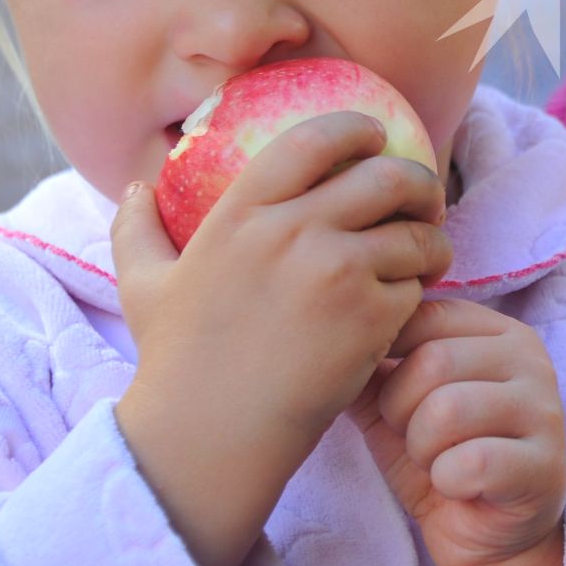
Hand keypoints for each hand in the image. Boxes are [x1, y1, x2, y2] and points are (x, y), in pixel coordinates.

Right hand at [112, 112, 451, 565]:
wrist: (209, 437)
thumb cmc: (178, 364)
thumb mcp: (143, 288)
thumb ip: (136, 231)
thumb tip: (134, 187)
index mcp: (243, 213)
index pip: (314, 139)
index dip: (357, 128)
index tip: (376, 135)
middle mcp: (293, 230)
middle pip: (388, 176)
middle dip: (420, 184)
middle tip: (425, 202)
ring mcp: (336, 271)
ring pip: (417, 233)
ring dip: (432, 241)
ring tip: (427, 257)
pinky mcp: (371, 315)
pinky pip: (418, 285)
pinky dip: (421, 292)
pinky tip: (406, 305)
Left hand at [349, 299, 565, 565]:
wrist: (490, 539)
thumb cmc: (445, 460)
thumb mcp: (399, 409)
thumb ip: (373, 369)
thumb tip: (328, 338)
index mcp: (497, 333)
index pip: (425, 315)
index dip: (387, 360)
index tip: (391, 398)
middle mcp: (530, 359)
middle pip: (433, 363)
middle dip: (401, 412)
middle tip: (415, 441)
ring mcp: (543, 410)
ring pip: (448, 410)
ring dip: (423, 449)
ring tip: (438, 463)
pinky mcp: (543, 465)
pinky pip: (470, 463)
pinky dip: (448, 482)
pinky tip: (462, 489)